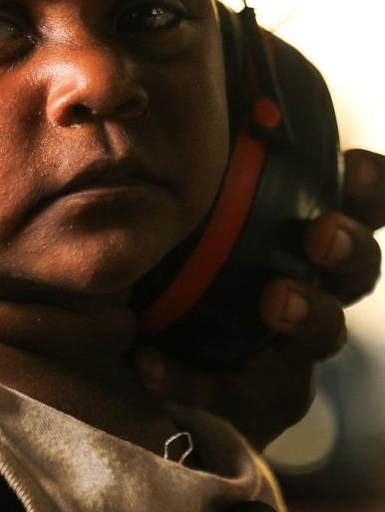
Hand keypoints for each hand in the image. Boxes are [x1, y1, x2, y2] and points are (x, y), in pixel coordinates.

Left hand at [134, 148, 383, 449]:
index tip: (356, 167)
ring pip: (323, 332)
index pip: (360, 209)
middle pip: (356, 269)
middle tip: (321, 234)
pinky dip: (187, 376)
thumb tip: (193, 109)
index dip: (372, 189)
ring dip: (307, 312)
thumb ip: (205, 181)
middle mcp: (311, 293)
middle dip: (349, 248)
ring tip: (275, 300)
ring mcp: (289, 353)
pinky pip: (227, 390)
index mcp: (306, 242)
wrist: (152, 361)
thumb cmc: (177, 272)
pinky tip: (148, 361)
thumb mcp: (189, 221)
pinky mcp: (253, 402)